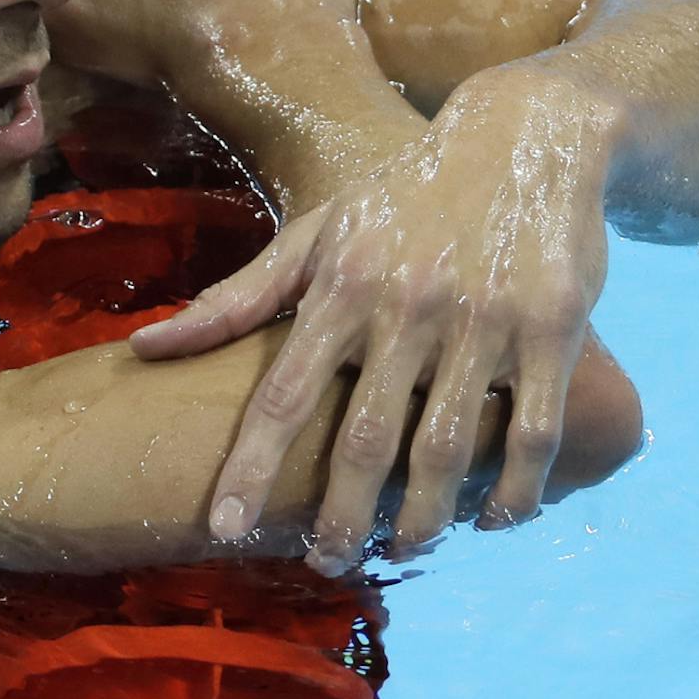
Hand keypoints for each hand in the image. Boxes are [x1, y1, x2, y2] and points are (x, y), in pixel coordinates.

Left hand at [131, 69, 618, 572]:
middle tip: (322, 564)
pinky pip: (530, 433)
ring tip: (400, 551)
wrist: (525, 134)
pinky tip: (489, 520)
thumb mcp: (318, 234)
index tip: (222, 528)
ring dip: (421, 519)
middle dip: (339, 518)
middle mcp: (408, 305)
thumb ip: (237, 299)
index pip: (283, 392)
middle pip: (365, 439)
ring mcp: (485, 320)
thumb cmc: (403, 198)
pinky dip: (510, 491)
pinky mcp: (554, 330)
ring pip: (448, 449)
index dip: (249, 465)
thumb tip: (143, 347)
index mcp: (342, 285)